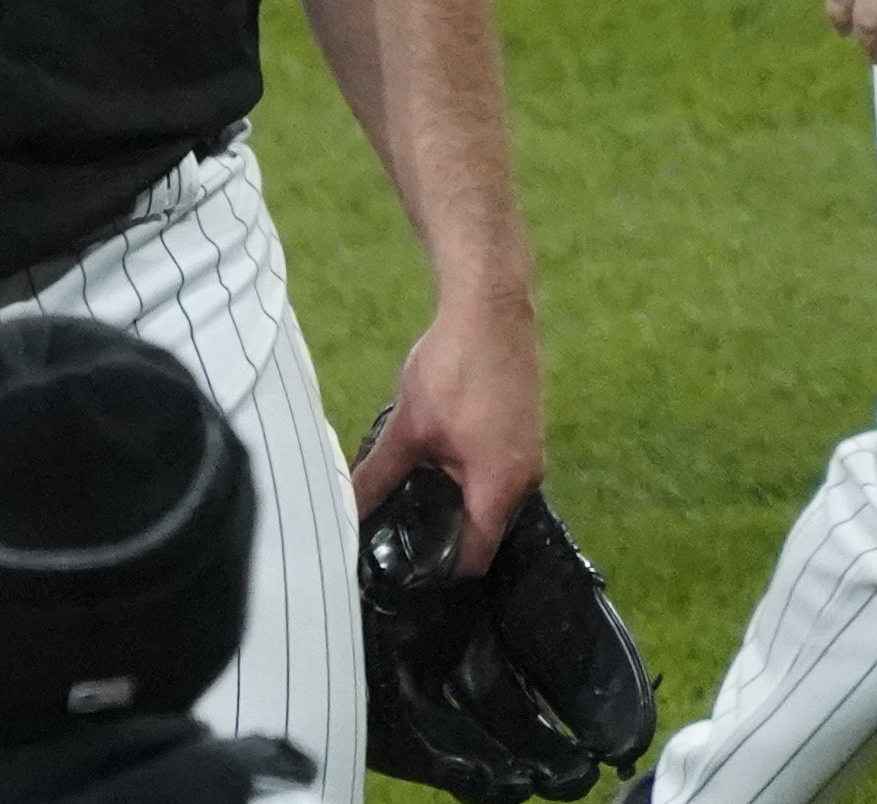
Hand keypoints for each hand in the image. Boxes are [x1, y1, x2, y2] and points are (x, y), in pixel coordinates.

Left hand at [351, 293, 544, 576]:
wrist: (491, 306)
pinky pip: (497, 470)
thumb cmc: (454, 368)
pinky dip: (469, 472)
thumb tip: (346, 507)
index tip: (404, 569)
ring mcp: (530, 454)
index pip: (475, 557)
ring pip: (489, 497)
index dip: (440, 569)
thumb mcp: (409, 426)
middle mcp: (526, 480)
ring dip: (455, 496)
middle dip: (444, 531)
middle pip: (484, 529)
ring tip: (411, 493)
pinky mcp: (525, 430)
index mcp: (501, 489)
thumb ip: (379, 474)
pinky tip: (436, 458)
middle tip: (398, 531)